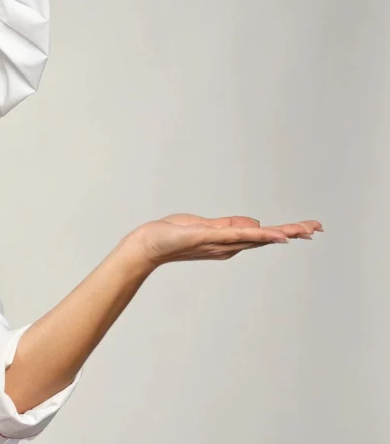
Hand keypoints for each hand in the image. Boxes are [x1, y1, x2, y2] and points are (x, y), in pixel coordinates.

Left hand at [125, 213, 322, 268]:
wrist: (149, 243)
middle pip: (267, 238)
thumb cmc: (173, 235)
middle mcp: (229, 246)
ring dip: (284, 232)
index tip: (308, 229)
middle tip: (318, 228)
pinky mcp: (211, 237)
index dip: (285, 232)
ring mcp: (222, 243)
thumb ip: (229, 225)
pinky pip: (239, 235)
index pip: (262, 235)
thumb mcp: (205, 225)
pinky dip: (259, 234)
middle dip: (293, 232)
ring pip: (258, 237)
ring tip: (307, 230)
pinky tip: (275, 234)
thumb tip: (254, 223)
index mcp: (229, 241)